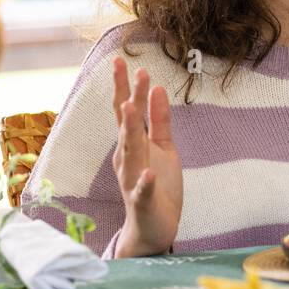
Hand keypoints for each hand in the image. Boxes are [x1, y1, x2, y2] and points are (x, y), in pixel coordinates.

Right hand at [110, 58, 182, 257]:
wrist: (152, 228)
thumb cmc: (156, 184)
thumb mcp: (163, 147)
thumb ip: (160, 120)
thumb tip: (157, 88)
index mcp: (133, 144)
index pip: (127, 111)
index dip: (127, 86)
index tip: (125, 61)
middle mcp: (127, 158)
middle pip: (127, 124)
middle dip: (128, 97)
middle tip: (132, 71)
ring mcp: (133, 180)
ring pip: (131, 153)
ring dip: (130, 131)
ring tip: (131, 109)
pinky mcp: (143, 201)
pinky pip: (143, 190)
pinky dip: (145, 182)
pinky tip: (149, 173)